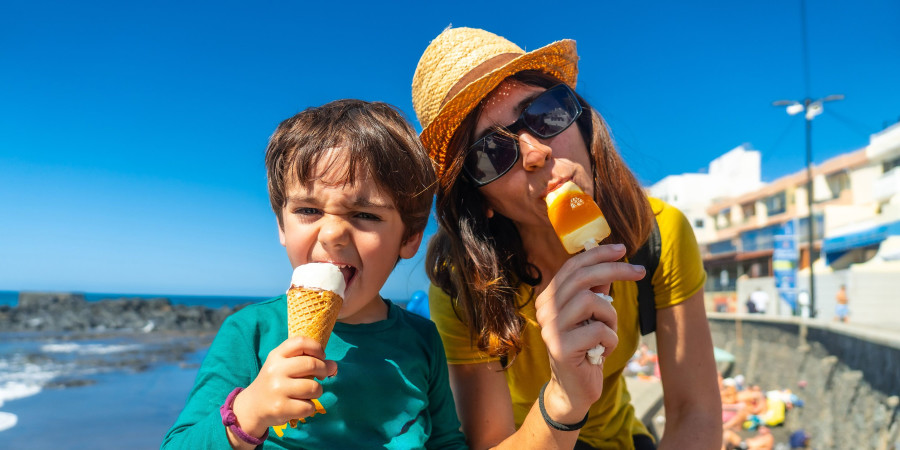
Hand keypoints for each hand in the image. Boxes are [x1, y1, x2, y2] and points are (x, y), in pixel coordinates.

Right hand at [231, 336, 337, 435]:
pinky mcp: (280, 407)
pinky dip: (309, 408)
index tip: (321, 357)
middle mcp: (275, 370)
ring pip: (313, 388)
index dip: (317, 348)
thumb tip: (334, 366)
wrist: (253, 406)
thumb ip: (308, 360)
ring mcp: (277, 389)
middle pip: (312, 364)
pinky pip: (308, 407)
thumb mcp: (285, 365)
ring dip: (317, 392)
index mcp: (276, 355)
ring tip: (309, 393)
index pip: (301, 342)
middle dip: (323, 370)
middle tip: (322, 376)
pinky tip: (301, 405)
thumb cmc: (276, 382)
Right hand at [534, 243, 645, 420]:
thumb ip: (594, 290)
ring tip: (608, 332)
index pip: (572, 266)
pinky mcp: (561, 347)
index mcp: (549, 298)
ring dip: (611, 316)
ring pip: (591, 301)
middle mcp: (545, 309)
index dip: (598, 254)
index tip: (623, 249)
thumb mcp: (591, 316)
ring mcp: (550, 328)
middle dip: (615, 270)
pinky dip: (610, 340)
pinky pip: (599, 330)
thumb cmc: (586, 349)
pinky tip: (602, 352)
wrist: (573, 389)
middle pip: (582, 277)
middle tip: (640, 271)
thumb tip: (610, 262)